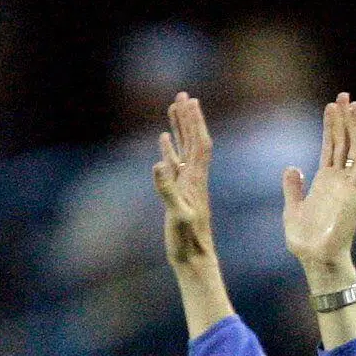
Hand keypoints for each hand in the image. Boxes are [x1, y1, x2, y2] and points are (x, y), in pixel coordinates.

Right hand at [153, 91, 215, 265]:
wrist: (194, 260)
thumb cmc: (188, 241)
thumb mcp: (177, 215)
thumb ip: (167, 190)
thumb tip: (157, 164)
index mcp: (196, 180)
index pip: (198, 144)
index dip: (194, 122)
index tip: (190, 101)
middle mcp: (194, 179)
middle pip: (193, 141)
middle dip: (188, 117)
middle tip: (183, 95)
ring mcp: (187, 185)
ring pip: (184, 150)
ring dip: (180, 128)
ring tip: (174, 107)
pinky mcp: (179, 194)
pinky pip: (174, 166)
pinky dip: (169, 150)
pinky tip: (164, 141)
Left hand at [283, 92, 355, 288]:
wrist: (315, 260)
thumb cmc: (305, 242)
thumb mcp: (291, 210)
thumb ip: (293, 188)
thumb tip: (292, 166)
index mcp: (324, 182)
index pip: (331, 146)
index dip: (331, 125)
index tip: (332, 105)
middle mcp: (338, 181)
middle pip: (344, 142)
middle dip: (344, 119)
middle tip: (345, 95)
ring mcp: (347, 187)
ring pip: (354, 150)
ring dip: (354, 127)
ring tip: (354, 104)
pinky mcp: (353, 195)